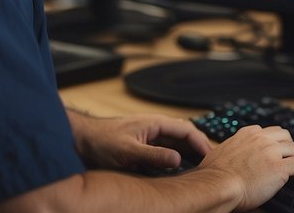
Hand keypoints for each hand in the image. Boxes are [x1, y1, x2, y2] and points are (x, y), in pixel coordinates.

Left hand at [69, 111, 212, 171]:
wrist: (81, 139)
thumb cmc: (101, 140)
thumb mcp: (128, 151)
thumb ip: (153, 155)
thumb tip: (177, 159)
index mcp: (155, 123)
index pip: (187, 129)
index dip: (202, 142)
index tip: (212, 157)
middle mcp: (155, 127)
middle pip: (185, 136)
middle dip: (199, 148)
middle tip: (212, 165)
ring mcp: (150, 136)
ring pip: (177, 143)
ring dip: (190, 154)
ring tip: (201, 169)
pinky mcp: (144, 145)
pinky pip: (167, 150)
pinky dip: (177, 158)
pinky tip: (179, 170)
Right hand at [195, 124, 293, 211]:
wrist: (217, 185)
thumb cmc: (213, 176)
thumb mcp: (218, 153)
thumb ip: (229, 151)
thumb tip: (227, 159)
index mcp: (246, 134)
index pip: (267, 131)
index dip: (275, 143)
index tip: (276, 153)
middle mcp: (260, 138)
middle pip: (285, 136)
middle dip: (289, 148)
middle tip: (291, 161)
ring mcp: (271, 151)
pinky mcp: (279, 167)